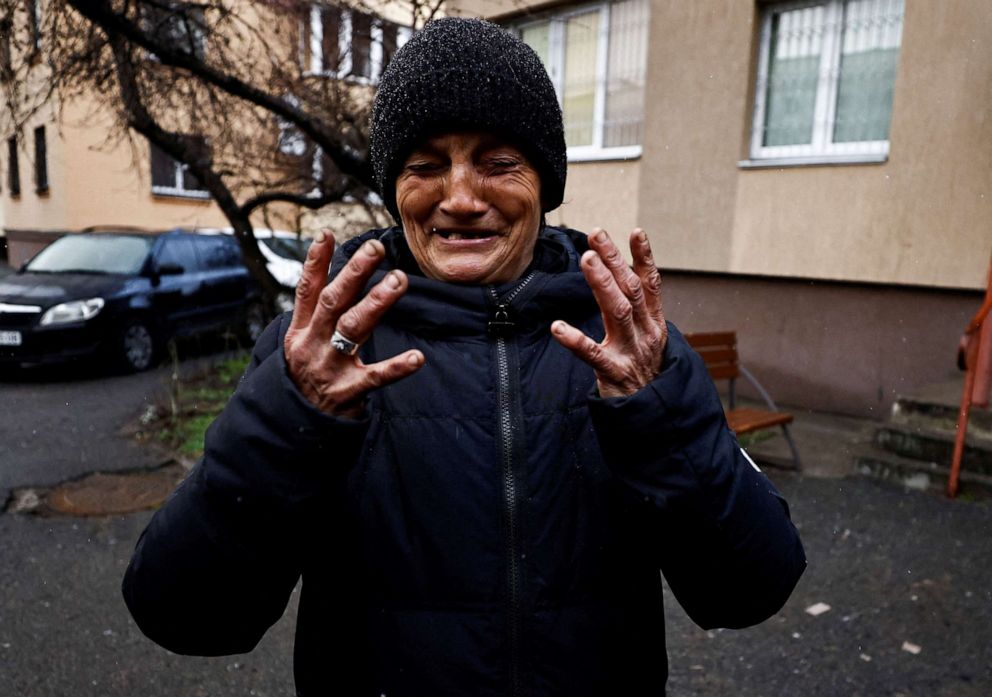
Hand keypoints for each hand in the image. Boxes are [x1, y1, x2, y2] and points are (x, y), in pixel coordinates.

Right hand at [284, 231, 424, 416]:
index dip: (315, 262)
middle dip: (353, 273)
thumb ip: (316, 312)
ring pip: (352, 329)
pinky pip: (375, 377)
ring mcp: (329, 368)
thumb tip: (333, 274)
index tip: (328, 235)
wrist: (293, 426)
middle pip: (333, 302)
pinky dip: (396, 367)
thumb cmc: (305, 376)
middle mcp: (312, 345)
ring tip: (399, 280)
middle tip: (376, 249)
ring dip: (377, 303)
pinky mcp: (348, 392)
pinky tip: (418, 357)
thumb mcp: (301, 343)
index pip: (306, 291)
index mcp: (301, 331)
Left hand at [551, 228, 666, 397]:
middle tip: (596, 236)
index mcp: (654, 323)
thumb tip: (622, 280)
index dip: (644, 257)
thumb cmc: (646, 373)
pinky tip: (557, 327)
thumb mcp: (649, 340)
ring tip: (586, 260)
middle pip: (630, 290)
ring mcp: (631, 352)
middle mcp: (646, 333)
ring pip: (618, 312)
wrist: (656, 417)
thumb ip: (638, 312)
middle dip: (614, 260)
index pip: (650, 284)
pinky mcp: (614, 373)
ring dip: (602, 284)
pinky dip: (576, 340)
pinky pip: (593, 355)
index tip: (635, 231)